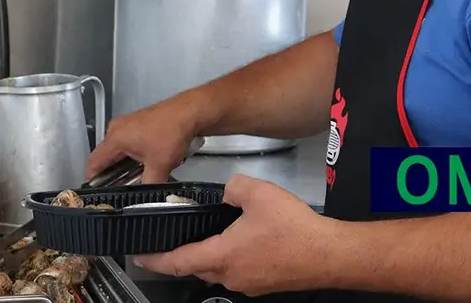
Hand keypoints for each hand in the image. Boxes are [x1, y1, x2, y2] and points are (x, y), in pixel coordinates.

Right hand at [86, 96, 202, 183]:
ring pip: (119, 151)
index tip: (95, 191)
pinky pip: (129, 144)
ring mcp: (128, 125)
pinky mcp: (139, 124)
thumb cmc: (172, 129)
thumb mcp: (159, 166)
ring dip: (125, 165)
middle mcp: (118, 129)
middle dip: (112, 174)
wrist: (190, 112)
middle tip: (119, 188)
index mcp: (115, 137)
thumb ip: (148, 185)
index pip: (94, 162)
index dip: (93, 180)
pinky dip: (134, 156)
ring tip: (136, 176)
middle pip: (106, 157)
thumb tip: (146, 197)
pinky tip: (146, 164)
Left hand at [133, 175, 337, 294]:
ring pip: (219, 271)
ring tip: (208, 236)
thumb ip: (232, 187)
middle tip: (172, 241)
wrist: (330, 254)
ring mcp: (250, 283)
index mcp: (222, 255)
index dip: (155, 259)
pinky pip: (239, 272)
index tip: (139, 256)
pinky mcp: (266, 283)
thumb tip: (227, 191)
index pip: (177, 261)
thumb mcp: (257, 193)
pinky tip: (243, 241)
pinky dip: (232, 258)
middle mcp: (232, 275)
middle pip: (196, 268)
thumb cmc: (295, 229)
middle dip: (182, 256)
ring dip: (209, 256)